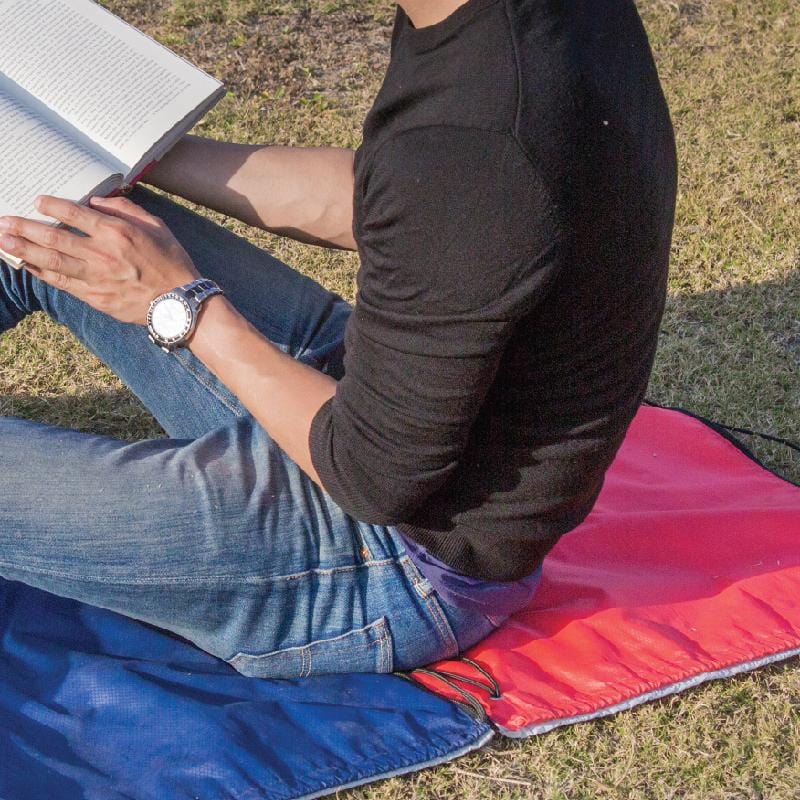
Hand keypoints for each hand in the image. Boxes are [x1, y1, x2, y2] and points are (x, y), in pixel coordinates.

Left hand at [0, 194, 199, 324]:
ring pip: (51, 261)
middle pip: (54, 238)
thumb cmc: (171, 262)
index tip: (37, 201)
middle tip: (3, 222)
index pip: (75, 213)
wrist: (179, 302)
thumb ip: (125, 210)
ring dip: (24, 251)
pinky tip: (28, 266)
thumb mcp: (157, 226)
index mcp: (116, 232)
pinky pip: (62, 283)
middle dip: (25, 229)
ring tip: (4, 242)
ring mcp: (96, 277)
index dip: (52, 206)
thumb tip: (97, 202)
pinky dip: (42, 274)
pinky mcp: (95, 297)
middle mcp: (101, 253)